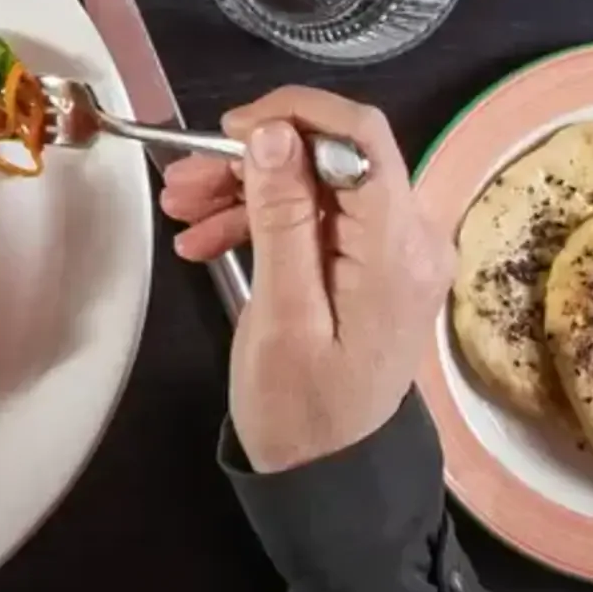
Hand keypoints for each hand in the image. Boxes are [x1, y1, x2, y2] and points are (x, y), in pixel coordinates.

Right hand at [161, 88, 451, 472]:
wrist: (327, 478)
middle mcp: (410, 237)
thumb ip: (281, 219)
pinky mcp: (372, 263)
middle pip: (331, 157)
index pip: (361, 136)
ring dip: (246, 188)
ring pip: (315, 183)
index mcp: (396, 249)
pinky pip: (315, 216)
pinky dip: (261, 218)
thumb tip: (273, 130)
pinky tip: (206, 237)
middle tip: (182, 179)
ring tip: (181, 210)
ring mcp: (393, 251)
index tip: (231, 130)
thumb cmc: (302, 410)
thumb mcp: (282, 316)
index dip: (295, 113)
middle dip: (252, 158)